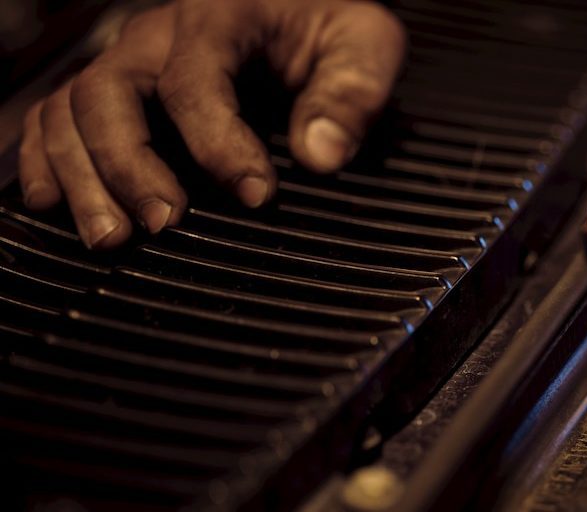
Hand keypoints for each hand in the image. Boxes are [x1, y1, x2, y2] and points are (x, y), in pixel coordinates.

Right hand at [17, 0, 405, 248]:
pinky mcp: (116, 90)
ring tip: (111, 237)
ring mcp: (128, 61)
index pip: (197, 80)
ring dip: (82, 176)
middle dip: (129, 164)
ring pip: (71, 109)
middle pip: (109, 92)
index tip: (257, 196)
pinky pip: (54, 116)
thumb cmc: (329, 24)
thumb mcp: (364, 44)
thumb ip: (351, 94)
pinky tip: (54, 204)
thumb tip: (321, 155)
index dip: (220, 143)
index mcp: (219, 15)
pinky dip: (45, 159)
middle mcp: (158, 35)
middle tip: (164, 224)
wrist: (302, 5)